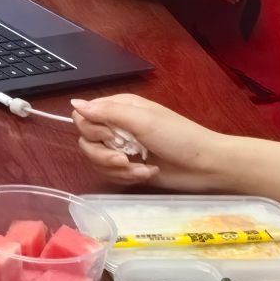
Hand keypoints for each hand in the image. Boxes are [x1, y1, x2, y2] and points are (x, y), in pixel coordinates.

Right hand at [69, 94, 231, 190]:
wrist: (205, 166)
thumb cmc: (178, 137)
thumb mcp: (143, 120)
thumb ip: (107, 112)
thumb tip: (74, 103)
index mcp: (119, 108)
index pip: (84, 117)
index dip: (92, 130)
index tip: (111, 137)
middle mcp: (117, 127)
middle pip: (86, 141)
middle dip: (103, 155)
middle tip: (125, 158)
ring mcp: (123, 149)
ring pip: (97, 161)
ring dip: (118, 169)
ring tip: (142, 169)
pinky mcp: (130, 169)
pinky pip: (112, 175)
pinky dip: (128, 177)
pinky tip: (147, 173)